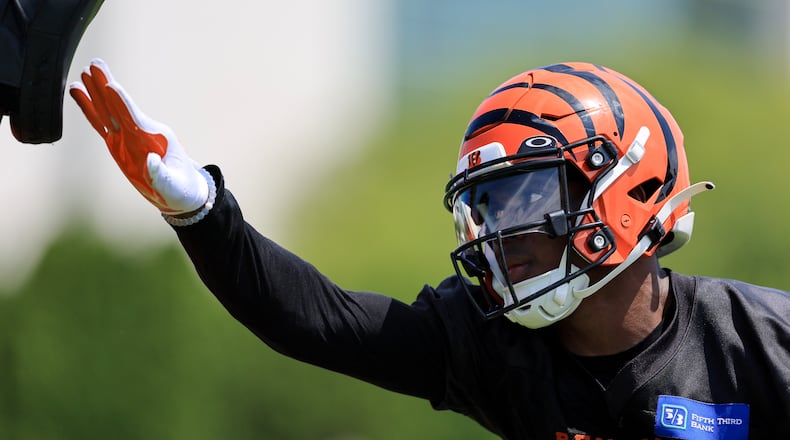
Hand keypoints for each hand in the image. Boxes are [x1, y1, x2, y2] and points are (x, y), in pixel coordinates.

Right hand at [69, 58, 209, 214]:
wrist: (180, 193)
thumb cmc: (181, 188)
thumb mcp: (174, 185)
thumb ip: (161, 175)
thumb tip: (149, 161)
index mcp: (156, 138)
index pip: (135, 118)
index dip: (123, 103)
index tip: (112, 85)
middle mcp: (140, 133)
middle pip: (119, 107)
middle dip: (107, 87)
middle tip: (95, 64)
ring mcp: (128, 137)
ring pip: (108, 112)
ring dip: (96, 94)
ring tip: (84, 73)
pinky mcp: (119, 144)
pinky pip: (101, 125)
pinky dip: (91, 110)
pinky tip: (80, 95)